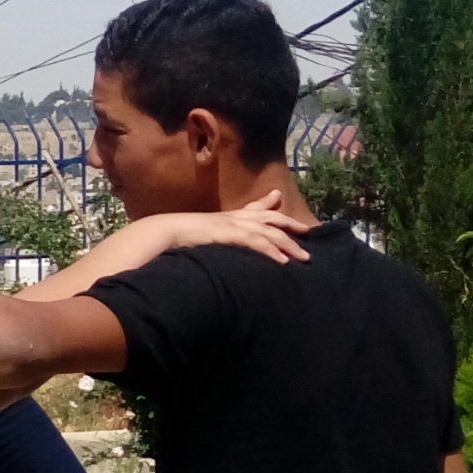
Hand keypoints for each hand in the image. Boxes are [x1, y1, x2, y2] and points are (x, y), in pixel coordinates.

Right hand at [145, 193, 314, 267]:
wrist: (163, 233)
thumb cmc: (179, 237)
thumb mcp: (204, 233)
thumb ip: (219, 233)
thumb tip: (225, 245)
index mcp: (229, 217)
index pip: (259, 210)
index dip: (278, 212)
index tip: (295, 219)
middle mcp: (235, 217)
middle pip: (271, 219)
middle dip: (292, 226)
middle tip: (309, 234)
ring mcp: (232, 224)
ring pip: (269, 232)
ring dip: (288, 245)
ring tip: (303, 259)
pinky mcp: (228, 234)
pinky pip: (255, 242)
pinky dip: (270, 251)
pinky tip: (281, 262)